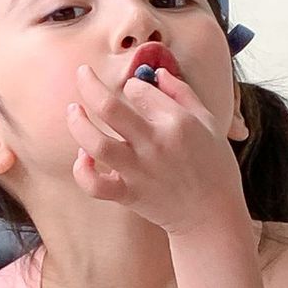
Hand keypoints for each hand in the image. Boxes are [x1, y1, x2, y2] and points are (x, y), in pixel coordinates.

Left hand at [68, 62, 249, 237]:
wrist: (213, 216)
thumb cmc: (214, 166)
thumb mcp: (208, 121)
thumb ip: (182, 92)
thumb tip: (158, 72)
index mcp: (177, 122)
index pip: (138, 90)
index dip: (131, 84)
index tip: (133, 89)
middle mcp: (154, 143)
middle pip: (109, 107)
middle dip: (89, 84)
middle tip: (82, 73)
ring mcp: (139, 171)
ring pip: (96, 143)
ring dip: (78, 124)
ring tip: (74, 110)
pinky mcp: (129, 195)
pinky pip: (95, 185)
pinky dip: (83, 171)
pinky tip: (83, 157)